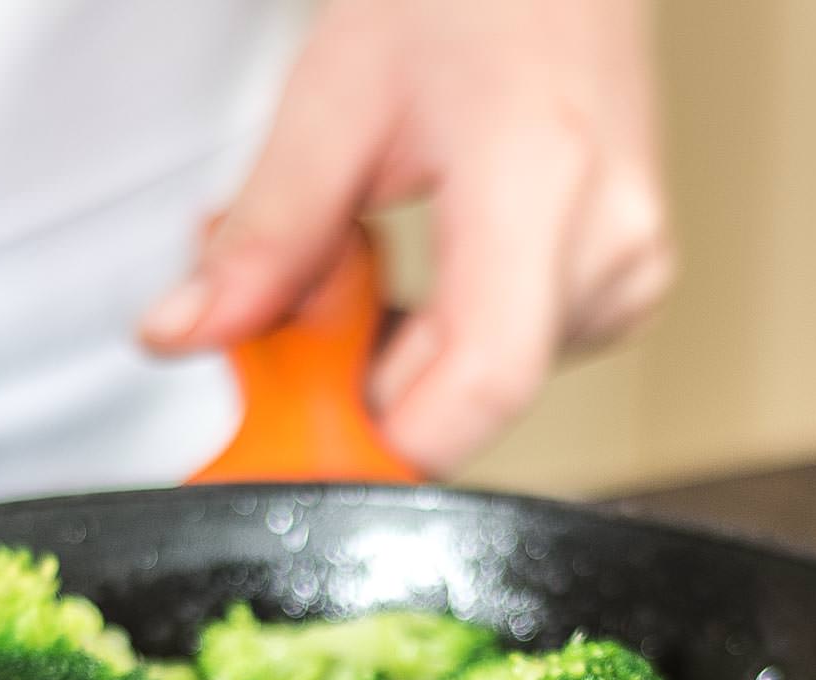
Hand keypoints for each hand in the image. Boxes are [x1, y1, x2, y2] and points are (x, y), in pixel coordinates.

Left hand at [140, 0, 670, 474]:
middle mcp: (607, 247)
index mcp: (542, 183)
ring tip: (361, 250)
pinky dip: (436, 338)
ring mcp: (625, 277)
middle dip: (351, 379)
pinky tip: (421, 265)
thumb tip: (190, 333)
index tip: (294, 444)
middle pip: (457, 398)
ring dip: (389, 354)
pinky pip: (504, 364)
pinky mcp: (621, 292)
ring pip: (472, 391)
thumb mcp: (337, 98)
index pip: (477, 386)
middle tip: (295, 295)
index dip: (379, 444)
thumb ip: (264, 236)